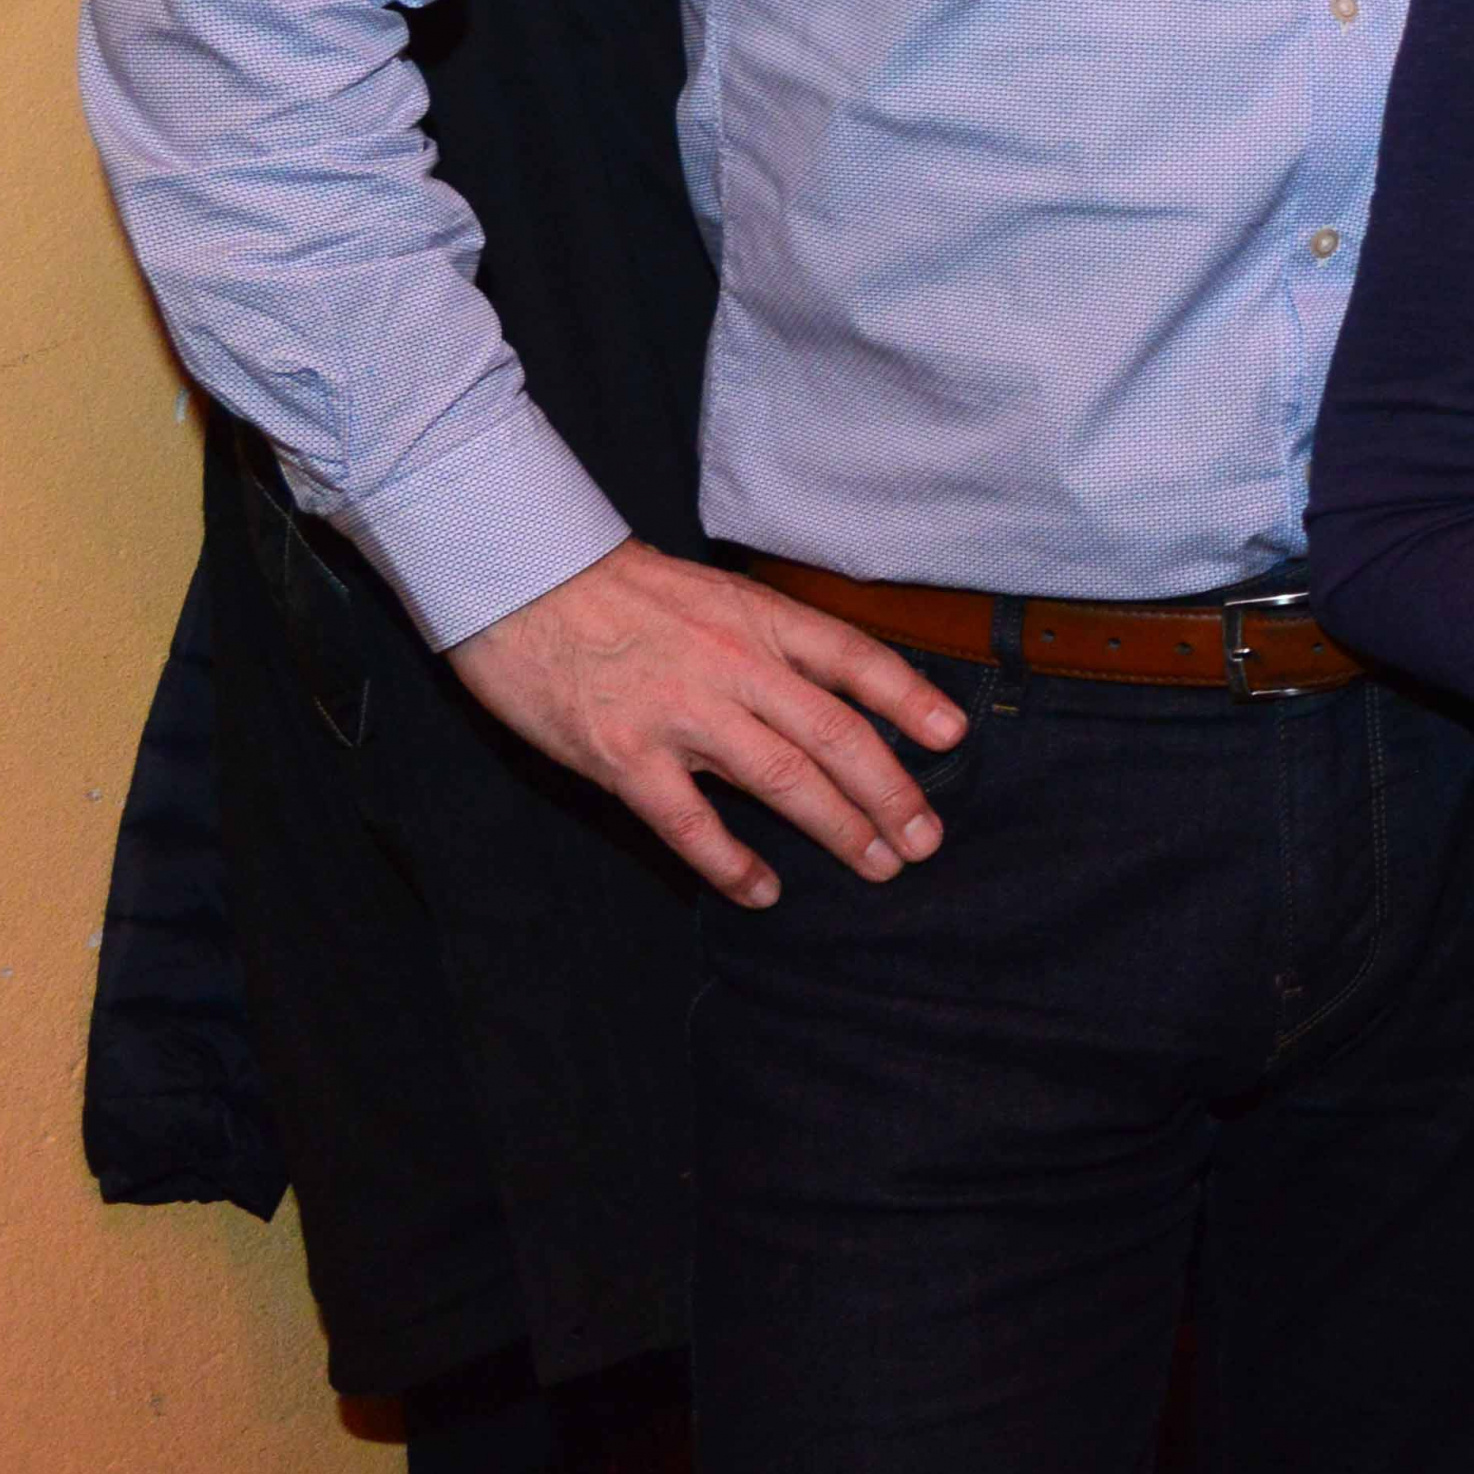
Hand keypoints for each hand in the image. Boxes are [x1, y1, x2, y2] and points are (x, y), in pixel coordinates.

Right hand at [444, 542, 968, 909]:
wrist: (521, 581)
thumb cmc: (621, 591)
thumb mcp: (715, 596)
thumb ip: (768, 643)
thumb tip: (829, 692)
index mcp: (760, 620)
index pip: (856, 660)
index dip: (910, 699)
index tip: (952, 737)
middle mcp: (734, 665)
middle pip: (835, 735)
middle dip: (890, 792)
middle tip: (926, 838)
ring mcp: (681, 713)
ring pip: (783, 780)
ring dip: (839, 829)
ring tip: (878, 866)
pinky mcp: (625, 756)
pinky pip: (690, 824)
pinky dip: (733, 864)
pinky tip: (764, 892)